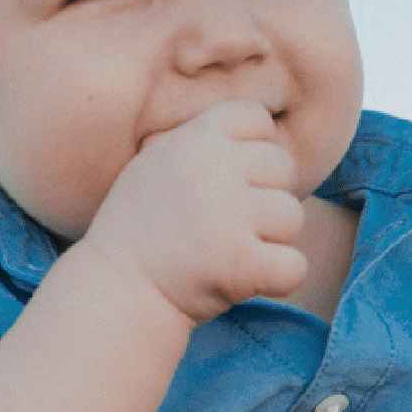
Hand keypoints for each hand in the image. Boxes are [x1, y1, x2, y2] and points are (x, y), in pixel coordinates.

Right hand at [84, 100, 306, 324]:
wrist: (116, 291)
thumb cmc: (141, 230)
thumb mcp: (159, 164)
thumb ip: (206, 144)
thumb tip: (266, 134)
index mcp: (194, 139)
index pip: (258, 120)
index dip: (255, 152)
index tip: (232, 183)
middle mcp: (214, 169)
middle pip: (283, 169)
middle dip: (265, 198)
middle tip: (229, 226)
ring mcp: (228, 214)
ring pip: (292, 217)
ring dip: (270, 240)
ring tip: (228, 253)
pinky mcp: (241, 262)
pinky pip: (295, 265)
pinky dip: (278, 279)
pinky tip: (246, 281)